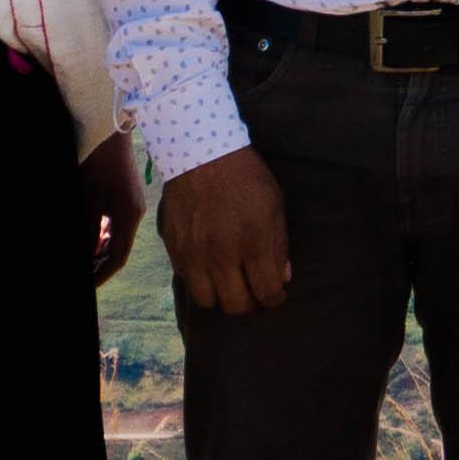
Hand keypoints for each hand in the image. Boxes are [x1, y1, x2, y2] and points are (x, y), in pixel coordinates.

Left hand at [79, 131, 146, 285]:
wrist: (111, 128)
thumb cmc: (97, 161)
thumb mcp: (88, 198)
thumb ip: (89, 230)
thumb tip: (88, 257)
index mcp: (129, 216)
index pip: (117, 258)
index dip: (101, 275)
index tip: (87, 287)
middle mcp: (134, 213)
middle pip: (118, 250)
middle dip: (99, 266)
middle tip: (84, 278)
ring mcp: (132, 205)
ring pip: (116, 239)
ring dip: (99, 253)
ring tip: (84, 263)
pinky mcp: (126, 198)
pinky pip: (115, 226)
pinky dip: (102, 237)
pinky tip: (90, 241)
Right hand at [160, 144, 293, 314]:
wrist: (200, 154)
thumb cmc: (245, 176)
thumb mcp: (274, 204)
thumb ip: (279, 245)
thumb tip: (283, 278)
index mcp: (253, 242)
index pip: (267, 291)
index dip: (275, 299)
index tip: (277, 294)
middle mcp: (222, 254)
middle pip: (237, 305)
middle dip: (251, 303)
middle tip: (256, 292)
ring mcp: (195, 254)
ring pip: (209, 301)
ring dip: (223, 297)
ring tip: (232, 283)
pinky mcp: (175, 250)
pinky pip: (188, 282)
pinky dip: (202, 282)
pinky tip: (212, 268)